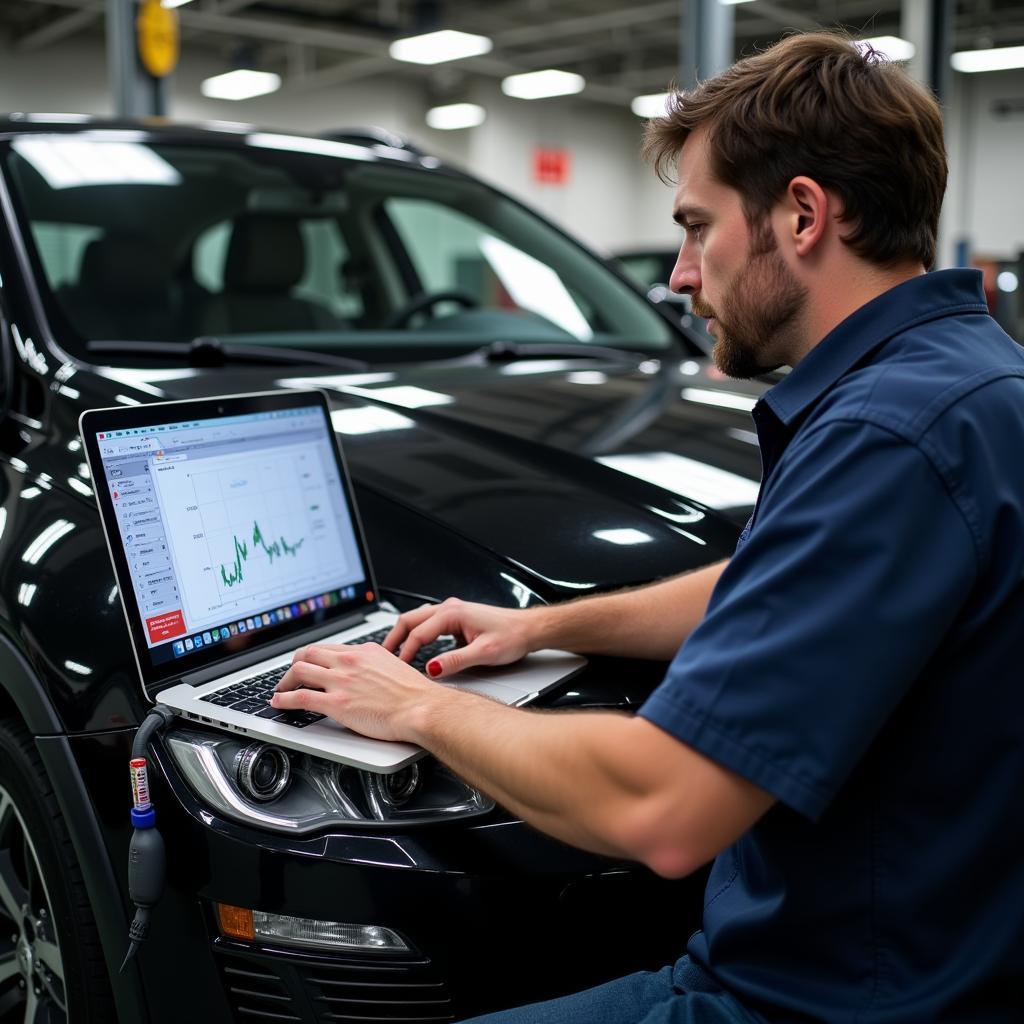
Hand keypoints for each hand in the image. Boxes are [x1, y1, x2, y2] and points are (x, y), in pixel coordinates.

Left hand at [270, 642, 435, 741]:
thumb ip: (374, 667)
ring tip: (281, 690)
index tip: (309, 665)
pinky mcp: (337, 702)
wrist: (422, 707)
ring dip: (285, 681)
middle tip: (291, 676)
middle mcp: (350, 661)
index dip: (313, 657)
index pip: (329, 648)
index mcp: (365, 651)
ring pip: (299, 670)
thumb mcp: (394, 667)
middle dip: (295, 664)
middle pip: (308, 653)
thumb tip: (367, 675)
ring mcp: (341, 680)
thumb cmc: (415, 694)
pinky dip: (284, 699)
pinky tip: (279, 703)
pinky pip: (300, 697)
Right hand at [383, 598, 538, 677]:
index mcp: (453, 613)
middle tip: (382, 656)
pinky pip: (428, 624)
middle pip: (410, 620)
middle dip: (395, 638)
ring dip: (405, 635)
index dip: (406, 652)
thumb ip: (455, 661)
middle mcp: (450, 608)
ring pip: (418, 620)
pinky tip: (415, 647)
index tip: (399, 668)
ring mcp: (452, 612)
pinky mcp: (456, 619)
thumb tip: (432, 668)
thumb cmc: (512, 636)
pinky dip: (417, 635)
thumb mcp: (483, 653)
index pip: (418, 632)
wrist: (529, 629)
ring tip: (394, 653)